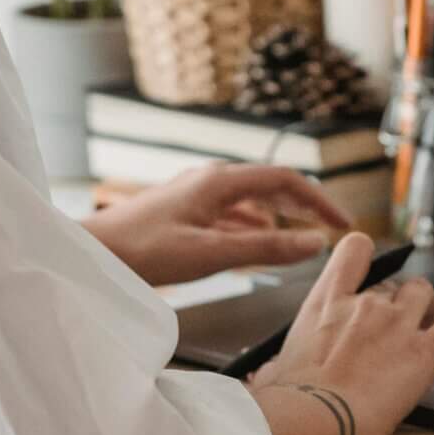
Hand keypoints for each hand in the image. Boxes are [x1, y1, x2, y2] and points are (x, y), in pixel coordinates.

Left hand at [81, 163, 351, 286]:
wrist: (91, 253)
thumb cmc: (142, 252)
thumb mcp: (210, 254)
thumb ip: (264, 250)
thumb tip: (314, 243)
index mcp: (219, 182)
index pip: (285, 181)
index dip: (319, 201)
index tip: (342, 224)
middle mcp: (209, 180)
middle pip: (270, 185)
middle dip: (303, 206)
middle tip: (329, 230)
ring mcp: (194, 193)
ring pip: (250, 199)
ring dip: (279, 216)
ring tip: (300, 239)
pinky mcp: (181, 210)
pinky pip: (229, 212)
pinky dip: (252, 226)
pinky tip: (254, 243)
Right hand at [251, 233, 433, 434]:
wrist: (313, 419)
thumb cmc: (288, 401)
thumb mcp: (275, 369)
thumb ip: (278, 363)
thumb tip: (266, 376)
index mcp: (327, 301)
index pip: (355, 250)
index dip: (368, 257)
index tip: (369, 273)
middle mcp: (366, 302)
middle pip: (394, 282)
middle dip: (397, 301)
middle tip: (396, 325)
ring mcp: (398, 323)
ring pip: (426, 294)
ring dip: (428, 308)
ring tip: (428, 323)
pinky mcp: (426, 351)